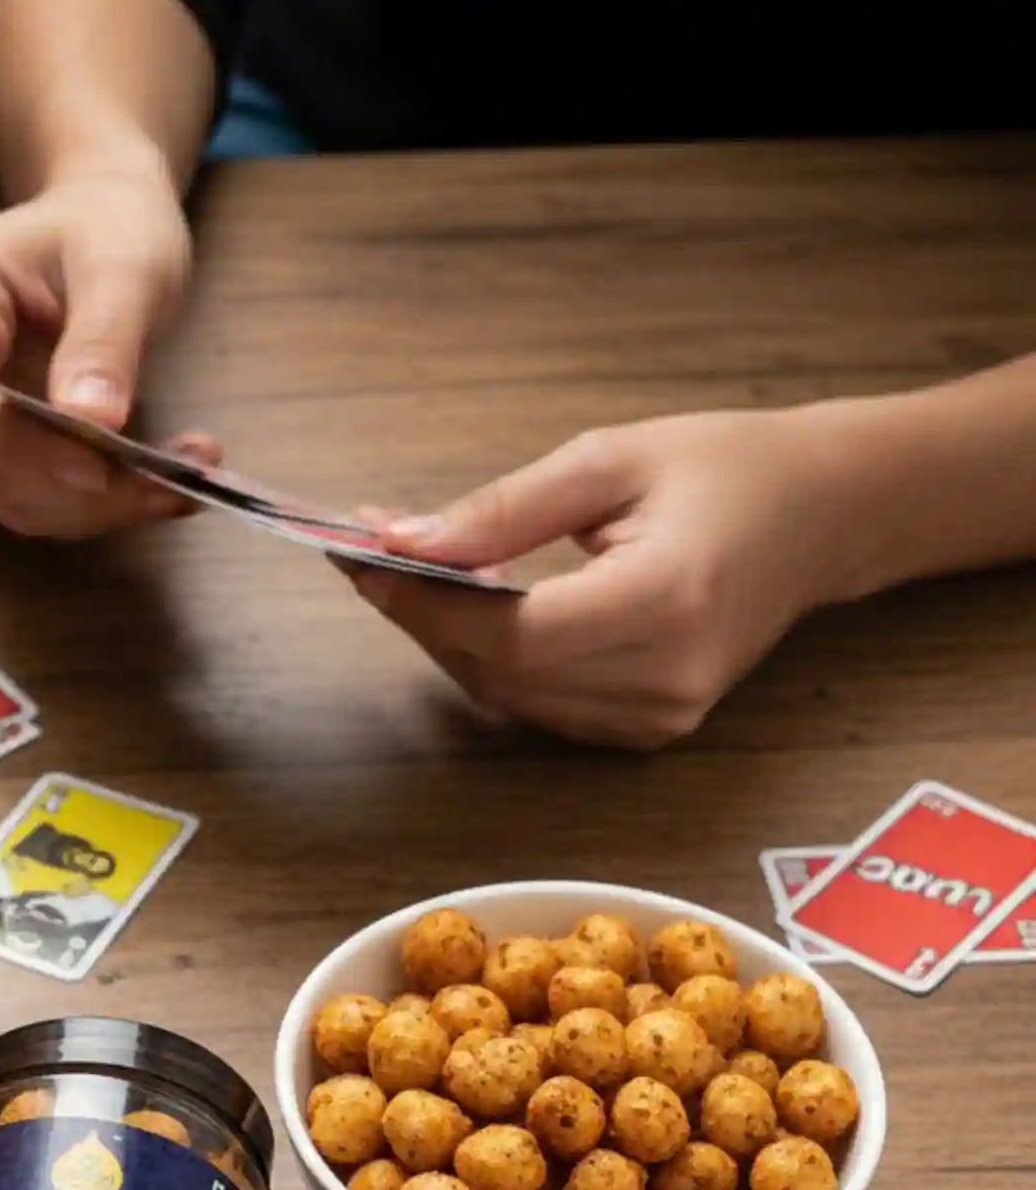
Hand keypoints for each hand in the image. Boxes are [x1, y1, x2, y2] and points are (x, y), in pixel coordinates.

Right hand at [0, 170, 217, 537]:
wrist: (102, 229)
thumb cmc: (106, 227)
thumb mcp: (123, 265)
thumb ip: (103, 339)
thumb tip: (90, 422)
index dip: (16, 443)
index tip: (98, 468)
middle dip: (76, 485)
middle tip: (175, 481)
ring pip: (11, 494)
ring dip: (100, 506)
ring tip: (186, 475)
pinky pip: (37, 500)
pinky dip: (102, 505)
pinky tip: (163, 484)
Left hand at [337, 408, 874, 747]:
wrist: (823, 515)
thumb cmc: (726, 470)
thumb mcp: (610, 460)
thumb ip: (502, 511)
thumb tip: (403, 543)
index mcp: (666, 600)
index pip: (514, 634)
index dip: (426, 606)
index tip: (365, 557)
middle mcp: (667, 677)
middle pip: (503, 674)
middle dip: (424, 619)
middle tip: (373, 557)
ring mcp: (663, 716)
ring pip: (512, 700)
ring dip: (452, 643)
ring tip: (417, 578)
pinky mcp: (653, 730)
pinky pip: (543, 708)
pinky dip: (497, 665)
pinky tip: (477, 614)